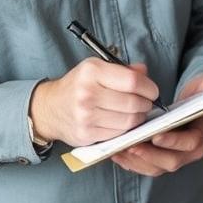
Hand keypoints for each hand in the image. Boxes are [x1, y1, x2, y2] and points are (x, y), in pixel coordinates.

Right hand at [30, 59, 159, 147]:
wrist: (50, 108)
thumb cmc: (78, 85)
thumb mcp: (97, 68)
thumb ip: (123, 69)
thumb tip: (144, 72)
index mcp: (92, 71)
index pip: (133, 81)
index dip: (149, 88)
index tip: (152, 91)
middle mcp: (87, 93)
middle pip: (133, 103)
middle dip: (146, 104)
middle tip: (145, 103)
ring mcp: (86, 116)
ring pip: (129, 121)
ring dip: (138, 118)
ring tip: (135, 112)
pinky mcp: (86, 134)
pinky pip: (118, 134)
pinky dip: (126, 129)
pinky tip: (123, 122)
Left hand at [112, 74, 202, 176]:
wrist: (193, 110)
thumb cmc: (198, 98)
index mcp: (202, 136)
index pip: (190, 143)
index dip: (174, 141)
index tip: (156, 136)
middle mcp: (189, 153)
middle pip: (170, 161)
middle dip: (149, 155)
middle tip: (131, 145)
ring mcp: (174, 159)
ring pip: (155, 167)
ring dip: (136, 161)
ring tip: (119, 149)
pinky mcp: (159, 161)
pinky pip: (144, 167)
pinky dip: (130, 162)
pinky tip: (116, 153)